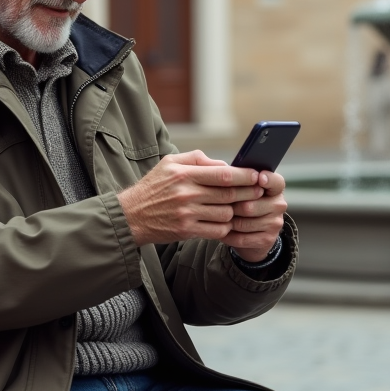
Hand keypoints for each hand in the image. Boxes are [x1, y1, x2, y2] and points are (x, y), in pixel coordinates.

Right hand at [118, 151, 264, 246]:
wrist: (131, 216)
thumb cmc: (153, 187)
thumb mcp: (169, 163)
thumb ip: (197, 159)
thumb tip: (224, 165)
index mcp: (184, 174)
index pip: (224, 174)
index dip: (245, 176)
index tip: (257, 175)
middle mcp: (186, 194)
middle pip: (229, 194)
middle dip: (248, 193)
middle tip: (258, 192)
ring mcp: (187, 214)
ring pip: (226, 214)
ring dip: (236, 211)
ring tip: (239, 207)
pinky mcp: (186, 231)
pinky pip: (217, 231)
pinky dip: (225, 227)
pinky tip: (225, 222)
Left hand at [224, 170, 287, 262]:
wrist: (252, 233)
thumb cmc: (243, 202)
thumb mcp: (244, 189)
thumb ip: (239, 179)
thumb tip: (224, 170)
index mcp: (274, 188)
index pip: (276, 182)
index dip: (268, 179)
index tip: (259, 178)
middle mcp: (278, 205)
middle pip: (250, 205)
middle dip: (231, 207)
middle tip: (217, 205)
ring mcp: (274, 223)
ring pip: (244, 223)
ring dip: (227, 222)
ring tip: (216, 219)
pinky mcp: (267, 239)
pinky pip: (242, 238)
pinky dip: (228, 236)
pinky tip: (221, 231)